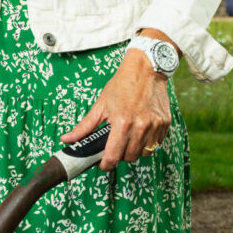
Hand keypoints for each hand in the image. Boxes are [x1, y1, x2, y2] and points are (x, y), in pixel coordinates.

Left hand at [65, 40, 172, 167]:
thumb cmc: (122, 84)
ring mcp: (155, 125)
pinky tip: (141, 131)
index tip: (103, 163)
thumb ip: (85, 126)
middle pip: (129, 157)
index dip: (105, 164)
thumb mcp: (101, 105)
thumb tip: (67, 139)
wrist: (146, 68)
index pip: (113, 157)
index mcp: (122, 123)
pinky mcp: (165, 123)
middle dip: (120, 155)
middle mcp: (140, 126)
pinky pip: (156, 143)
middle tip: (115, 145)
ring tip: (128, 137)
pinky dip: (148, 142)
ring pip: (144, 153)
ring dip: (135, 150)